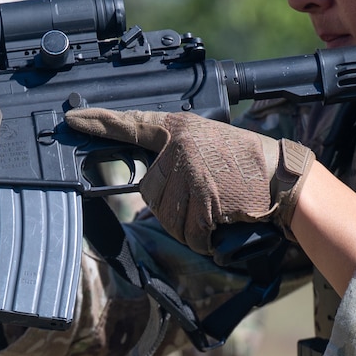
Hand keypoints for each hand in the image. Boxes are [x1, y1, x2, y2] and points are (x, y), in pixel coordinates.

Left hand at [63, 108, 313, 253]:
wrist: (282, 178)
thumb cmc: (245, 162)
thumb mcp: (206, 142)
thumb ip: (173, 152)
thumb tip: (145, 182)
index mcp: (180, 128)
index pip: (131, 123)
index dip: (99, 121)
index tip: (73, 118)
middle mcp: (180, 148)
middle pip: (147, 190)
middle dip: (171, 203)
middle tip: (203, 195)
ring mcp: (190, 174)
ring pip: (164, 215)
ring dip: (186, 223)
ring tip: (214, 206)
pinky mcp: (203, 200)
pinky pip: (186, 232)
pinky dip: (200, 237)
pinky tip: (218, 223)